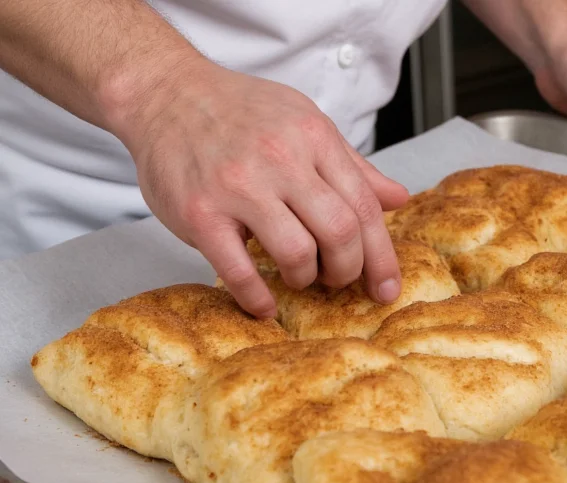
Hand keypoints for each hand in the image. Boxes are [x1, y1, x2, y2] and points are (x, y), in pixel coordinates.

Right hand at [114, 61, 407, 317]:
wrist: (166, 93)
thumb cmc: (242, 113)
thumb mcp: (306, 123)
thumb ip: (352, 166)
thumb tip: (399, 199)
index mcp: (314, 138)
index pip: (364, 206)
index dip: (382, 255)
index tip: (387, 287)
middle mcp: (280, 160)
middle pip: (340, 233)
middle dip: (348, 270)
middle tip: (338, 279)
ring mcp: (238, 188)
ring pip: (297, 254)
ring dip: (306, 279)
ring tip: (300, 276)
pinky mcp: (199, 214)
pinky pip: (238, 271)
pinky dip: (258, 298)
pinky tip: (266, 305)